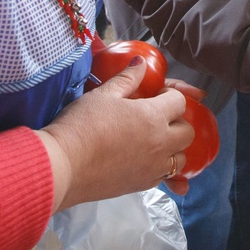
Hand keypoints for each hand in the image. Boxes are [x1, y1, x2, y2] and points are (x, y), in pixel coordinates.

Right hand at [37, 59, 194, 213]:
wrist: (62, 165)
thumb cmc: (81, 126)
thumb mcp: (103, 94)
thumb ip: (127, 78)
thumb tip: (141, 63)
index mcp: (153, 117)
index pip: (180, 102)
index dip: (170, 95)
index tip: (156, 96)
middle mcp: (160, 143)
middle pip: (187, 132)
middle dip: (177, 122)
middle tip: (157, 118)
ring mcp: (152, 168)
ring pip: (180, 159)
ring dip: (173, 148)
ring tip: (153, 141)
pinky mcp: (141, 186)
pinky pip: (163, 177)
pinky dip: (160, 169)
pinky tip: (144, 162)